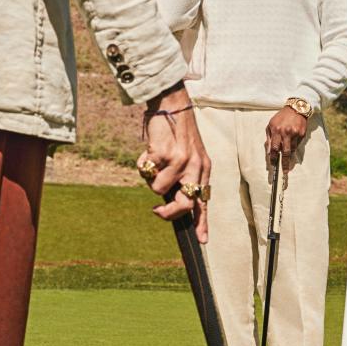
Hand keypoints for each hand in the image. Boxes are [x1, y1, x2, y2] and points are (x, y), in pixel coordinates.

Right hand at [138, 86, 211, 241]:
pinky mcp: (163, 153)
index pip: (204, 201)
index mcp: (204, 169)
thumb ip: (185, 177)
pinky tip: (150, 149)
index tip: (202, 240)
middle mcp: (196, 167)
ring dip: (151, 178)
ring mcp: (180, 161)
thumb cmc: (178, 133)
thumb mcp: (191, 155)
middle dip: (167, 213)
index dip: (202, 222)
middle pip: (184, 205)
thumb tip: (171, 202)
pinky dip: (142, 163)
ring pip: (158, 189)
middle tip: (156, 210)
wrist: (172, 105)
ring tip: (155, 161)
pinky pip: (145, 171)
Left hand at [266, 106, 307, 161]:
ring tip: (288, 158)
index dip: (274, 157)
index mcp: (276, 130)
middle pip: (285, 152)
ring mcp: (295, 134)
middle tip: (285, 171)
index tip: (273, 164)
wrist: (296, 108)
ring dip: (289, 154)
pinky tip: (292, 142)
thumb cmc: (281, 117)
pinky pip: (297, 144)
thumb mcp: (271, 125)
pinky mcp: (302, 134)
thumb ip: (269, 138)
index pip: (274, 148)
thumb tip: (269, 151)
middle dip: (285, 163)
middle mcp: (286, 133)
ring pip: (292, 149)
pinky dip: (294, 146)